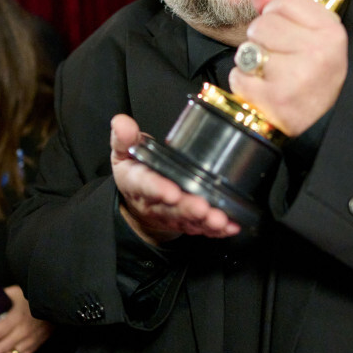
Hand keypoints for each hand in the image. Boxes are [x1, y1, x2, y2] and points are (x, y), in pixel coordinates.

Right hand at [111, 114, 240, 244]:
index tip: (171, 192)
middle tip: (202, 207)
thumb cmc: (135, 171)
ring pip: (189, 220)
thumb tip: (121, 122)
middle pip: (172, 208)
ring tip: (219, 219)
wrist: (138, 201)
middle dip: (188, 208)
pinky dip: (218, 230)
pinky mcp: (187, 223)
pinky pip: (203, 228)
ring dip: (205, 222)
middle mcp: (156, 203)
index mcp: (138, 183)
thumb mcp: (124, 152)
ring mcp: (172, 215)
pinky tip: (231, 226)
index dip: (158, 189)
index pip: (146, 186)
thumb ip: (124, 138)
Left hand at [229, 0, 347, 136]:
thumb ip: (284, 11)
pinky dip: (244, 83)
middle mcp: (319, 53)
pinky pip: (239, 76)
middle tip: (277, 58)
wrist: (320, 125)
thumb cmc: (313, 78)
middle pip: (262, 24)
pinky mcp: (276, 100)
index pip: (285, 2)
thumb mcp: (312, 40)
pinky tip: (262, 91)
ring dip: (251, 62)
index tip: (286, 33)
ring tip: (270, 75)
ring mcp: (298, 77)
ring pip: (248, 49)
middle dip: (261, 40)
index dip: (276, 15)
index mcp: (331, 32)